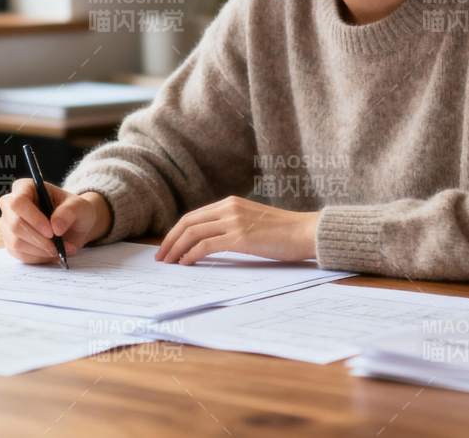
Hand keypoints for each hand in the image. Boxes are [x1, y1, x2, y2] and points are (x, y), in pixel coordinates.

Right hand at [0, 179, 109, 264]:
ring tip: (62, 249)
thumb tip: (56, 226)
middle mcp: (10, 205)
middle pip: (15, 225)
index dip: (33, 218)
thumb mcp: (79, 207)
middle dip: (39, 239)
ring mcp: (8, 225)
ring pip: (16, 243)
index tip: (51, 232)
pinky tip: (52, 253)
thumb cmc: (74, 210)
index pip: (18, 202)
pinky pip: (20, 255)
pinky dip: (39, 257)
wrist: (74, 226)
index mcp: (25, 187)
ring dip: (41, 250)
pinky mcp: (11, 244)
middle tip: (58, 247)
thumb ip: (69, 212)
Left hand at [155, 196, 317, 264]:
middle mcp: (229, 208)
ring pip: (193, 233)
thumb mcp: (253, 222)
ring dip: (176, 249)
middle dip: (170, 240)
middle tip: (161, 257)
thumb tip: (212, 242)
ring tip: (168, 263)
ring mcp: (234, 221)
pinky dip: (191, 255)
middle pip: (188, 222)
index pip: (194, 216)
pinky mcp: (240, 237)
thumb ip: (233, 225)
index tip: (168, 246)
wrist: (307, 232)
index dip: (177, 231)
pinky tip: (185, 264)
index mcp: (231, 203)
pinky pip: (205, 245)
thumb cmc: (284, 232)